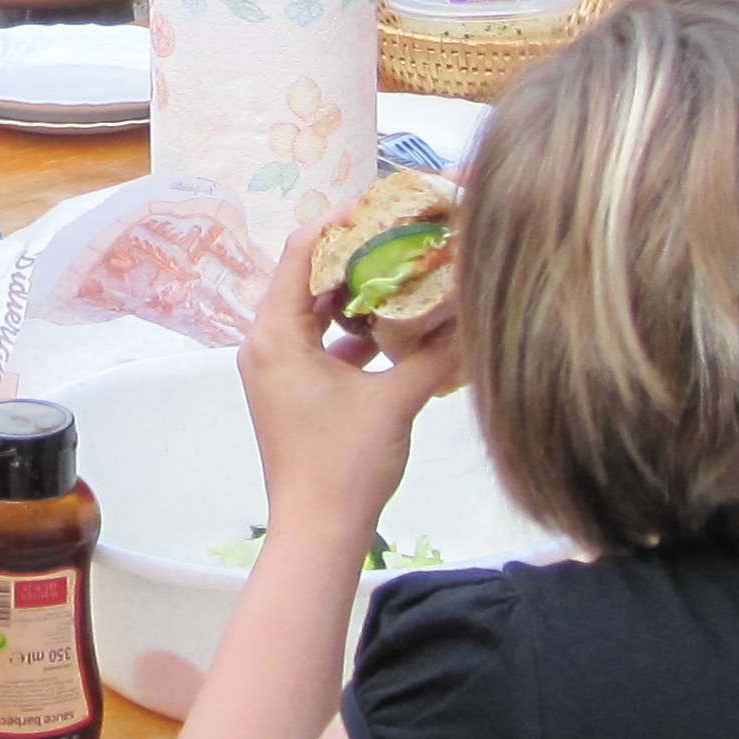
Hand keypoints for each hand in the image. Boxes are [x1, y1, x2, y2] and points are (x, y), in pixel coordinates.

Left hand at [242, 209, 462, 530]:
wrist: (319, 530)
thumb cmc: (345, 464)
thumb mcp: (396, 401)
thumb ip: (435, 353)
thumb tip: (473, 315)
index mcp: (276, 335)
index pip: (300, 254)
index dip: (339, 225)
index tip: (380, 208)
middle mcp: (265, 343)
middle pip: (305, 279)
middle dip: (354, 259)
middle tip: (401, 238)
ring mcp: (276, 368)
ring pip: (313, 312)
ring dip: (355, 296)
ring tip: (404, 277)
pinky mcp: (291, 389)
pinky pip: (317, 342)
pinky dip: (351, 332)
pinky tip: (396, 331)